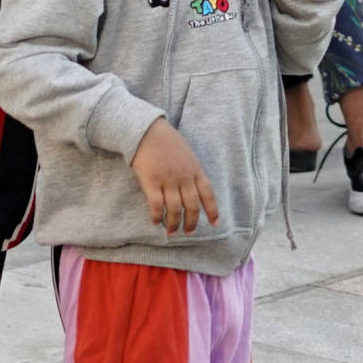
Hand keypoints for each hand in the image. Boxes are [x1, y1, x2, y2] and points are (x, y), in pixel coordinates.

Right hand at [131, 119, 217, 234]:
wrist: (147, 130)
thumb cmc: (167, 140)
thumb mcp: (187, 154)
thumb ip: (192, 170)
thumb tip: (193, 187)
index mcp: (195, 170)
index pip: (208, 194)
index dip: (213, 211)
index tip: (214, 224)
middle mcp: (184, 178)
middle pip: (192, 206)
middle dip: (192, 222)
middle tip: (189, 232)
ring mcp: (168, 180)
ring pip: (175, 209)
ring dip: (174, 223)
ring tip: (172, 231)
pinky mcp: (151, 182)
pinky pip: (156, 204)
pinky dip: (157, 216)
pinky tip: (155, 222)